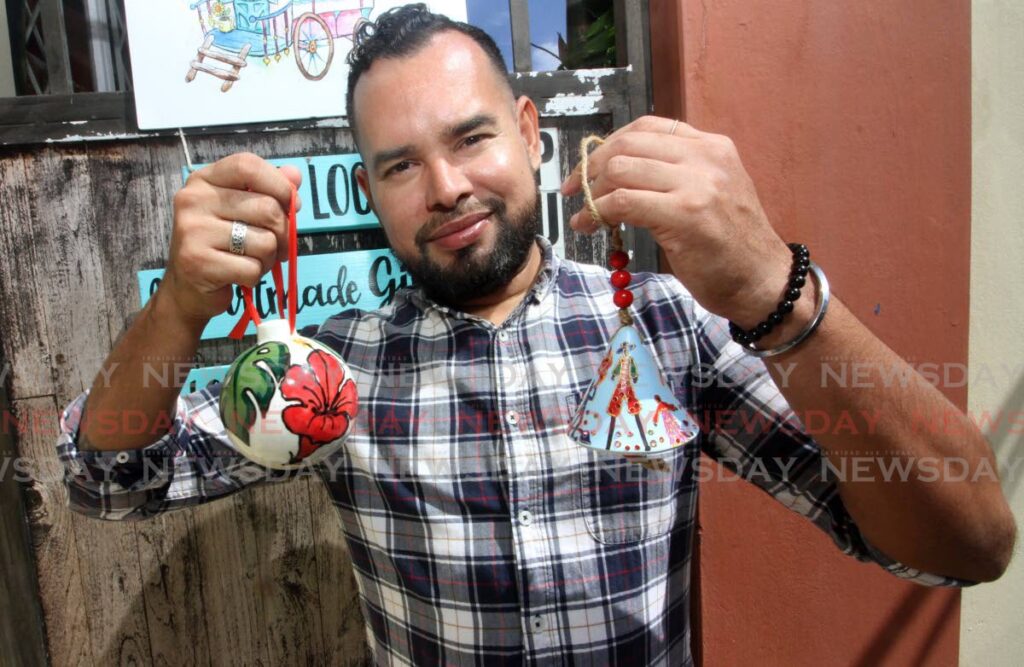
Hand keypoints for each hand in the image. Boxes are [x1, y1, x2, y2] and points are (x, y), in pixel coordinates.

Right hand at [160, 153, 301, 324]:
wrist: (186, 288)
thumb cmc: (221, 245)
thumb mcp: (242, 211)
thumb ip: (269, 190)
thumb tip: (295, 175)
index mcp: (204, 180)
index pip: (248, 166)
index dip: (279, 184)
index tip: (291, 205)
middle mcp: (193, 200)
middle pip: (267, 208)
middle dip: (282, 233)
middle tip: (274, 246)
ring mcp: (193, 231)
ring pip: (265, 241)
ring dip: (268, 258)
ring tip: (250, 260)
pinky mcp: (198, 262)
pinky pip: (252, 268)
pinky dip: (254, 276)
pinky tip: (238, 275)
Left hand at [561, 116, 794, 327]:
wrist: (764, 282)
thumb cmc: (732, 246)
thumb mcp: (711, 193)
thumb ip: (676, 174)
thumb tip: (619, 170)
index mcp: (713, 147)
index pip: (648, 127)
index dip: (609, 144)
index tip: (589, 167)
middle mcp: (706, 158)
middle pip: (628, 145)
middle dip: (591, 167)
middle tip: (574, 190)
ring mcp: (697, 185)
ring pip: (621, 170)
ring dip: (590, 193)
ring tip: (583, 215)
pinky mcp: (685, 215)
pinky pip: (623, 203)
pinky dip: (596, 213)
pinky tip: (589, 225)